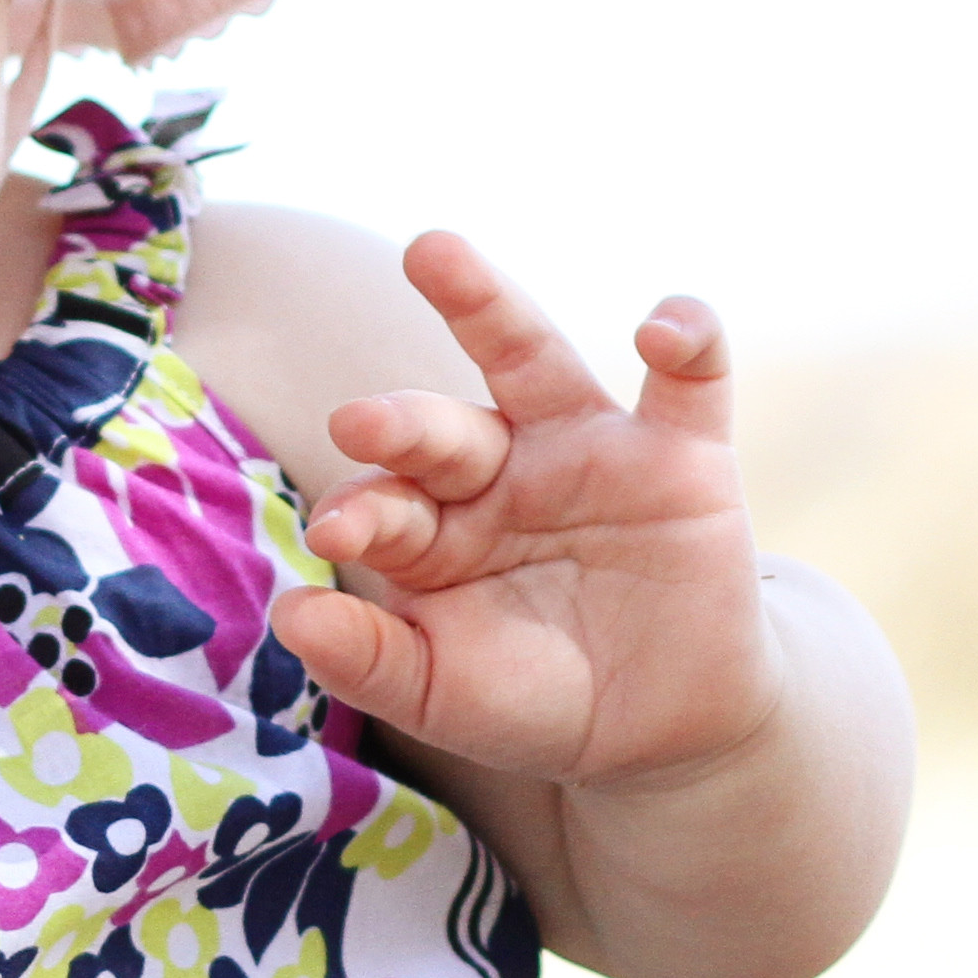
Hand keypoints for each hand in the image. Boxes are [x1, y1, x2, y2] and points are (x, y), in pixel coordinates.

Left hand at [269, 230, 784, 792]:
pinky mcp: (682, 452)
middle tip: (359, 421)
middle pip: (442, 427)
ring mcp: (587, 449)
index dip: (364, 512)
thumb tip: (287, 615)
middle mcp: (500, 470)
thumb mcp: (447, 695)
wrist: (667, 726)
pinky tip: (660, 328)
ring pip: (532, 357)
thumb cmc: (538, 700)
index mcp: (435, 527)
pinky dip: (686, 335)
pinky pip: (689, 378)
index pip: (389, 504)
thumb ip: (371, 661)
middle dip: (403, 422)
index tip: (337, 533)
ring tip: (431, 251)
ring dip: (485, 303)